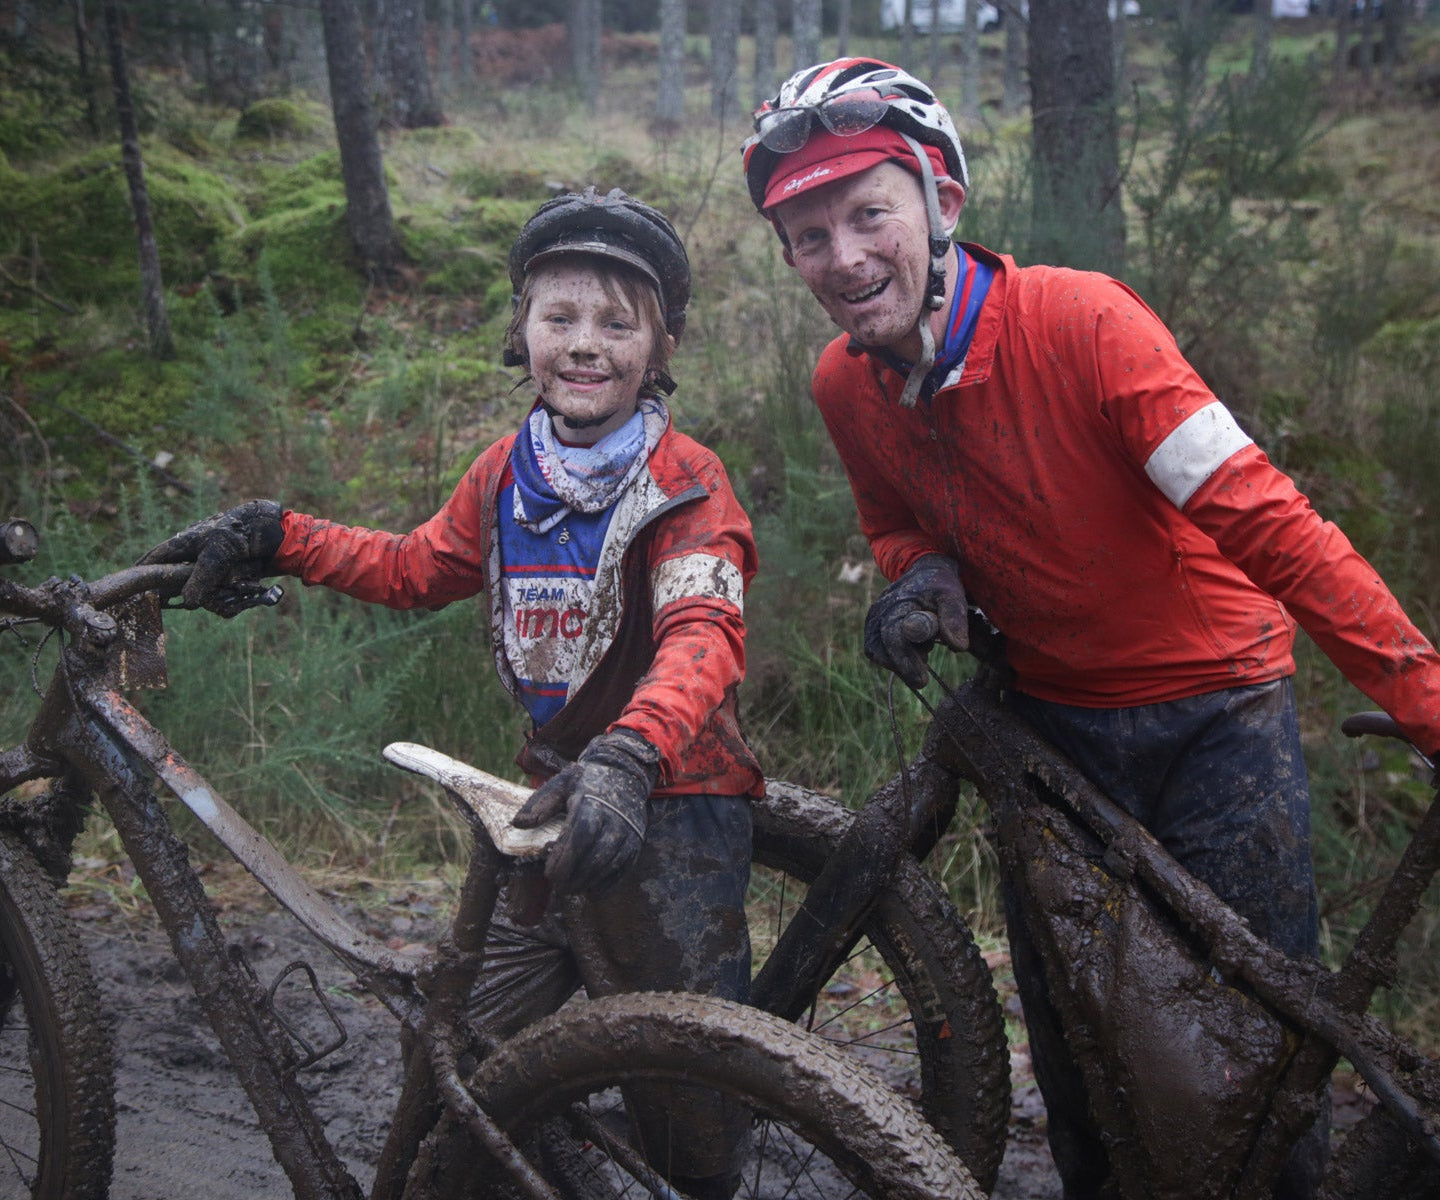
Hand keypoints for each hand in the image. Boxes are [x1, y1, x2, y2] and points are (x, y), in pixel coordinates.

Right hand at [137, 500, 283, 615]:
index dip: (143, 569)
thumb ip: (201, 577)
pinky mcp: (232, 579)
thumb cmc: (243, 531)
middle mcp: (198, 556)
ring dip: (217, 596)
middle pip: (179, 582)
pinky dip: (233, 599)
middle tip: (190, 601)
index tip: (129, 585)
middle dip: (187, 592)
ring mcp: (215, 569)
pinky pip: (225, 597)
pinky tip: (247, 589)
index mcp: (187, 542)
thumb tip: (186, 602)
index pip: (157, 557)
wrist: (280, 533)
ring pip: (204, 593)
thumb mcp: (218, 552)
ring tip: (234, 586)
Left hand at [511, 729, 658, 894]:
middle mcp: (614, 821)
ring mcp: (628, 833)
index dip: (565, 860)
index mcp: (592, 805)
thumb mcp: (561, 783)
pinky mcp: (636, 842)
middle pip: (594, 858)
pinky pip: (623, 870)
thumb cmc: (587, 781)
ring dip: (588, 882)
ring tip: (571, 888)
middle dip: (574, 877)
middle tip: (558, 886)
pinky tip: (591, 888)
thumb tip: (517, 823)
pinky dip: (607, 883)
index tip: (550, 874)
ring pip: (608, 866)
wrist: (625, 773)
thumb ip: (539, 803)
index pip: (579, 839)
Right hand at [863, 554, 968, 689]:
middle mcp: (878, 613)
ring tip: (924, 650)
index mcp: (896, 604)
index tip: (922, 681)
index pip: (896, 640)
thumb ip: (955, 619)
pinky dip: (895, 656)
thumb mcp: (952, 597)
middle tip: (923, 678)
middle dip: (905, 666)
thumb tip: (957, 647)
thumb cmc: (940, 586)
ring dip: (899, 660)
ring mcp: (872, 621)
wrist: (924, 573)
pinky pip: (878, 651)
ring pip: (879, 653)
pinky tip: (914, 648)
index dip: (907, 663)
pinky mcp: (873, 629)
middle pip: (883, 650)